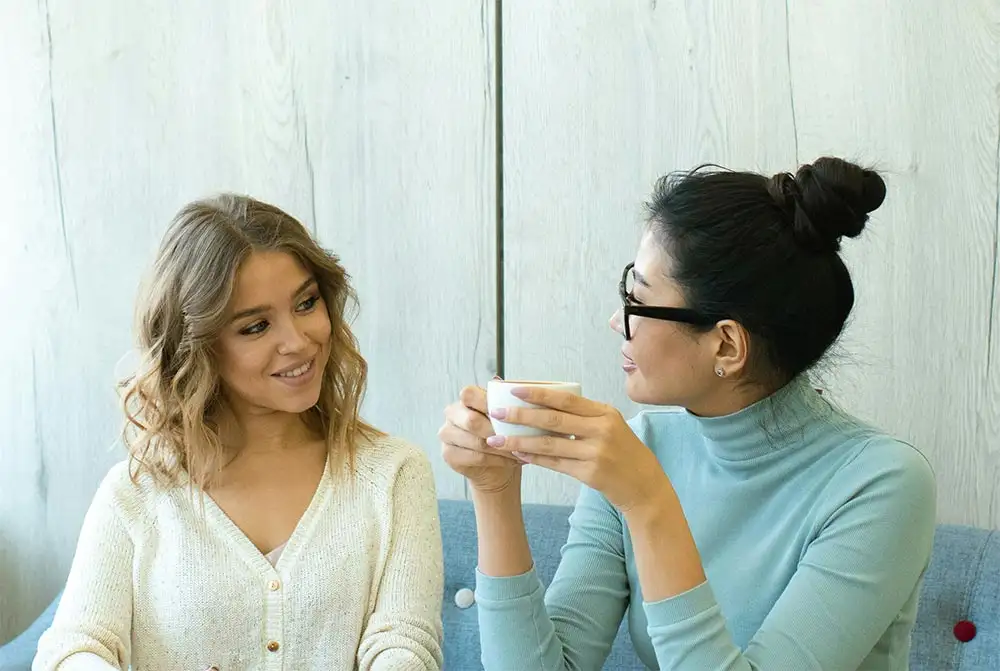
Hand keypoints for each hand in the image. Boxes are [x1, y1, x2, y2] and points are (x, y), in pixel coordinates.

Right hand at [439, 384, 521, 494]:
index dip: (486, 403)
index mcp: (464, 400)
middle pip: (472, 421)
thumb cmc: (503, 434)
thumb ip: (503, 399)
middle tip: (517, 438)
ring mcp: (447, 434)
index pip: (469, 394)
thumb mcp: (507, 415)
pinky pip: (475, 458)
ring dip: (501, 448)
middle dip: (497, 431)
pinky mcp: (449, 454)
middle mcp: (452, 414)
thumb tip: (498, 381)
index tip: (507, 414)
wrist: (497, 465)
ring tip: (519, 451)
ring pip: (476, 442)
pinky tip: (510, 461)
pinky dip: (497, 460)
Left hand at [485, 386, 666, 511]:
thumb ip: (583, 417)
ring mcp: (596, 452)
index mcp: (605, 413)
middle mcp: (601, 430)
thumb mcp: (610, 426)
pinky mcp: (590, 473)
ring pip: (549, 443)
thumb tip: (542, 407)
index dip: (538, 393)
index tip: (514, 389)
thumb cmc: (623, 452)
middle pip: (553, 419)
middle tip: (497, 413)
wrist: (644, 485)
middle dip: (521, 415)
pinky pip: (555, 463)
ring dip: (520, 441)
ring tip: (497, 438)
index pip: (566, 399)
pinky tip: (518, 454)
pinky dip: (534, 458)